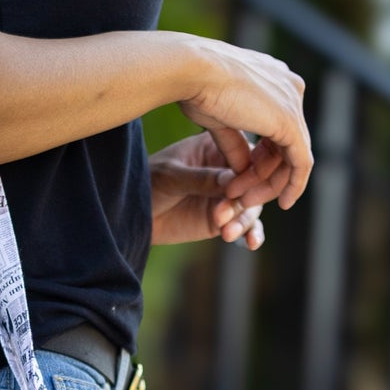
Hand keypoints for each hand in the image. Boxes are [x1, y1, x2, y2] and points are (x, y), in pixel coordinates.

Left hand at [149, 132, 265, 248]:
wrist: (135, 213)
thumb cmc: (149, 183)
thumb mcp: (173, 177)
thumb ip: (202, 178)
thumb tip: (234, 180)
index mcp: (219, 146)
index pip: (246, 155)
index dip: (249, 172)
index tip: (236, 188)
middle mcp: (229, 169)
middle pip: (254, 182)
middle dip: (243, 201)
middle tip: (222, 215)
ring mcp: (228, 194)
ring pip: (251, 206)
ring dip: (243, 220)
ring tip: (225, 233)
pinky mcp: (225, 218)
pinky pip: (246, 225)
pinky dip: (252, 234)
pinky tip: (252, 244)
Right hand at [178, 37, 312, 210]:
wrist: (192, 70)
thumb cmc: (195, 87)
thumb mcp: (218, 121)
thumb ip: (235, 145)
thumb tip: (243, 171)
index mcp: (274, 80)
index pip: (276, 129)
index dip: (258, 160)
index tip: (237, 180)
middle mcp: (290, 88)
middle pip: (287, 145)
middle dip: (264, 176)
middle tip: (239, 197)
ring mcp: (293, 102)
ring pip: (293, 157)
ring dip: (269, 184)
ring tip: (242, 199)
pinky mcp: (290, 121)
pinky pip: (301, 162)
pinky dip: (293, 185)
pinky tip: (283, 202)